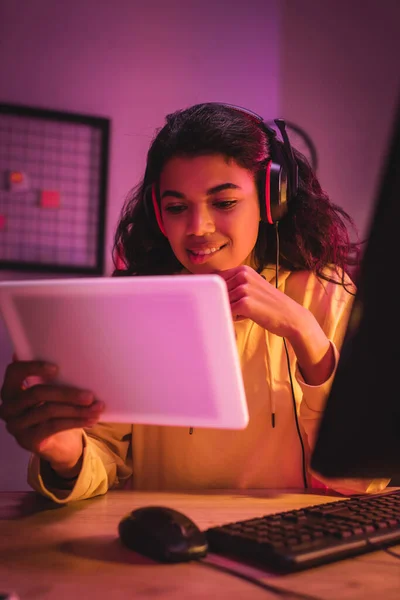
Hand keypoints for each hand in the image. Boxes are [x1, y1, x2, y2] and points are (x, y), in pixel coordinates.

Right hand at [0, 360, 104, 472]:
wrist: (57, 445)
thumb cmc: (54, 411)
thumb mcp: (52, 394)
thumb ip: (55, 379)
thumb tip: (80, 363)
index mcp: (11, 389)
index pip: (15, 371)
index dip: (33, 367)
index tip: (57, 368)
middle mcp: (8, 407)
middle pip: (37, 393)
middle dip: (67, 393)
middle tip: (90, 396)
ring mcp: (16, 425)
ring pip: (48, 410)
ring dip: (77, 410)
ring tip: (96, 408)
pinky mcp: (28, 440)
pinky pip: (54, 426)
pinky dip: (75, 422)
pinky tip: (90, 420)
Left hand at [218, 265, 334, 384]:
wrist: (291, 317)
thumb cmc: (270, 304)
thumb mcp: (253, 287)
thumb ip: (235, 284)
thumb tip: (209, 289)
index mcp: (243, 269)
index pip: (216, 280)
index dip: (215, 292)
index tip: (216, 299)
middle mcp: (242, 275)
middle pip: (216, 292)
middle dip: (223, 302)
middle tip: (240, 308)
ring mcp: (243, 288)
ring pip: (221, 303)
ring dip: (230, 311)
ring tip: (247, 312)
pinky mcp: (244, 303)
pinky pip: (226, 313)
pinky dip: (232, 318)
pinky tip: (247, 317)